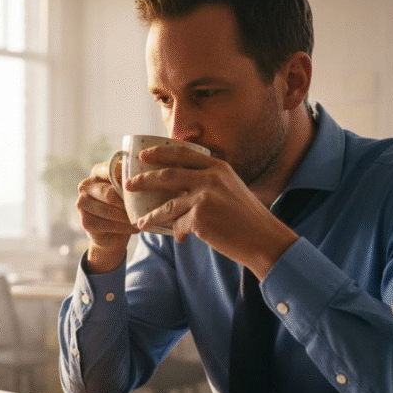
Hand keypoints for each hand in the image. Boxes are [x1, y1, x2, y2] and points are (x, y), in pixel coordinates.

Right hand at [75, 160, 137, 272]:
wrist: (112, 234)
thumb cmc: (123, 206)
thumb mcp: (128, 190)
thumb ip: (131, 181)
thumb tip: (147, 174)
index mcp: (97, 172)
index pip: (112, 170)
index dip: (127, 180)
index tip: (144, 186)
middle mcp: (85, 185)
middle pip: (109, 193)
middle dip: (128, 202)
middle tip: (145, 208)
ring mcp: (82, 203)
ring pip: (109, 210)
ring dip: (127, 216)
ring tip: (142, 219)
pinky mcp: (85, 221)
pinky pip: (107, 224)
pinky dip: (123, 227)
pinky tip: (134, 228)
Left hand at [129, 145, 298, 278]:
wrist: (263, 239)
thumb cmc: (246, 217)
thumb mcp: (230, 188)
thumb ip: (207, 182)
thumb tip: (177, 186)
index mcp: (218, 167)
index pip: (182, 153)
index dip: (159, 153)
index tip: (143, 156)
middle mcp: (210, 178)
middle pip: (167, 175)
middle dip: (144, 180)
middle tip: (129, 185)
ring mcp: (204, 197)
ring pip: (167, 205)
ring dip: (151, 215)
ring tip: (140, 221)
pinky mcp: (200, 218)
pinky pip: (178, 225)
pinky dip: (177, 232)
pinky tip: (180, 237)